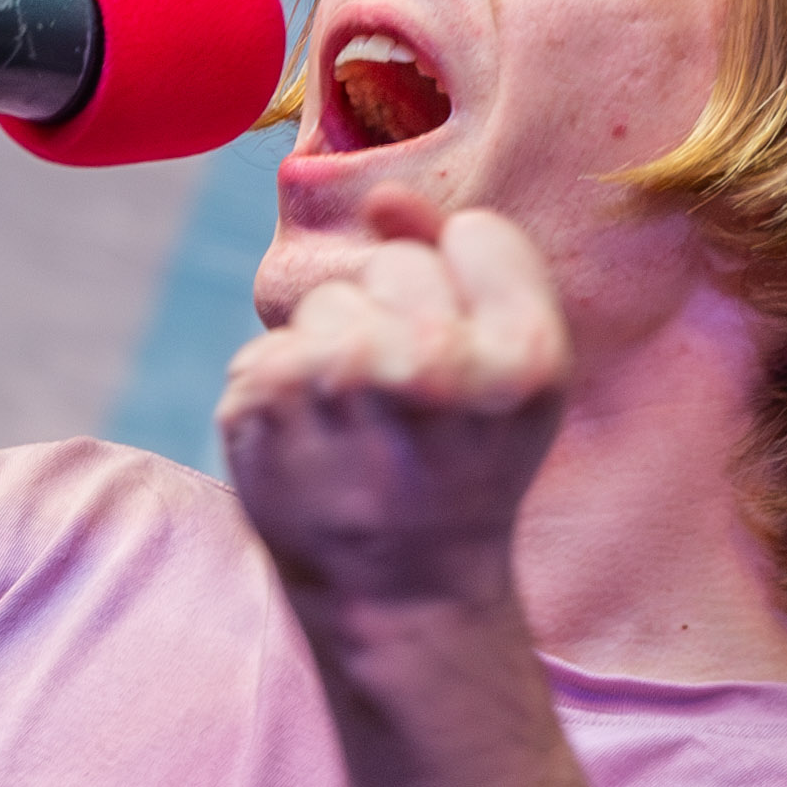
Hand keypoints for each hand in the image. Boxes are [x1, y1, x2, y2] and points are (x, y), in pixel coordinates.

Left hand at [219, 205, 569, 614]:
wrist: (402, 592)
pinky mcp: (263, 401)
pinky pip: (269, 347)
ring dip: (334, 351)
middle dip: (398, 315)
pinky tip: (312, 444)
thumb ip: (469, 266)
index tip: (468, 356)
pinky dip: (281, 390)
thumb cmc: (467, 473)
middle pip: (396, 260)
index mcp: (523, 355)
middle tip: (410, 405)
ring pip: (326, 299)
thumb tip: (385, 194)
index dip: (469, 287)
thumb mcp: (513, 374)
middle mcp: (432, 363)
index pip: (478, 233)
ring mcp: (339, 382)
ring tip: (360, 428)